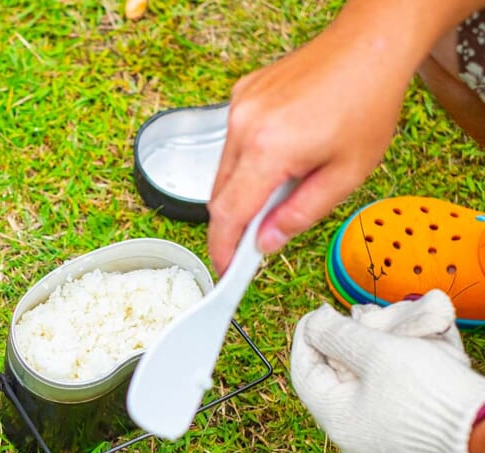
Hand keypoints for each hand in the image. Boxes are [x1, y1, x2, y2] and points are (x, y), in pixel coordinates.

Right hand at [206, 5, 421, 275]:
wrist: (368, 46)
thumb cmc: (367, 103)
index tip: (226, 271)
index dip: (224, 249)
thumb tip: (266, 242)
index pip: (229, 214)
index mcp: (269, 150)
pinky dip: (248, 158)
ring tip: (286, 182)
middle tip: (259, 239)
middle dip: (235, 223)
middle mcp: (244, 126)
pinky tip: (284, 149)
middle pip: (220, 195)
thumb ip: (301, 214)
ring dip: (244, 188)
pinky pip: (233, 142)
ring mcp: (238, 107)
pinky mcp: (241, 95)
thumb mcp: (347, 174)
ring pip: (224, 170)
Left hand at [290, 298, 484, 452]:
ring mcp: (379, 446)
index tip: (317, 312)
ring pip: (361, 394)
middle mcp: (352, 440)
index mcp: (337, 422)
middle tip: (347, 321)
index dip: (307, 338)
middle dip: (339, 348)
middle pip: (332, 384)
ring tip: (376, 335)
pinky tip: (400, 359)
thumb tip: (315, 323)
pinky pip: (385, 406)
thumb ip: (339, 335)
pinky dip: (387, 379)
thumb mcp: (377, 352)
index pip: (304, 373)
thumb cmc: (431, 391)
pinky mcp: (406, 445)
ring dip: (365, 362)